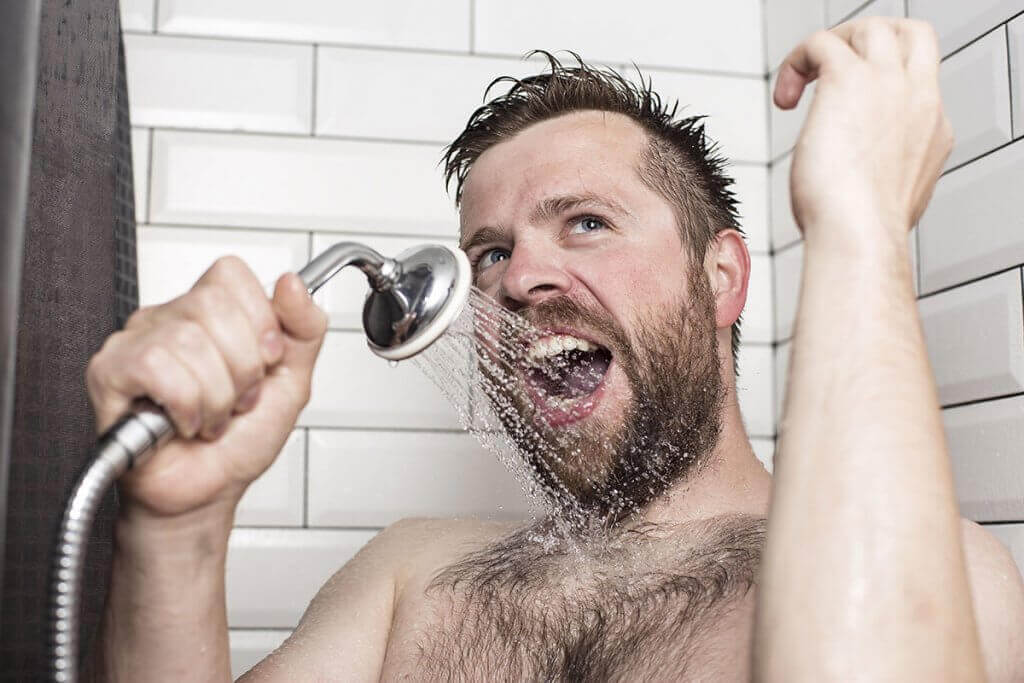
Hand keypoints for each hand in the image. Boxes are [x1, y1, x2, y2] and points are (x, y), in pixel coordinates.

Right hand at [85, 256, 327, 519]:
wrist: (207, 494)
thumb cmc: (239, 442)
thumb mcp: (292, 381)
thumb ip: (304, 329)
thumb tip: (293, 283)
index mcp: (210, 313)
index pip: (231, 274)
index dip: (259, 321)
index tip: (264, 361)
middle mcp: (169, 319)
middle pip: (214, 304)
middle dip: (242, 367)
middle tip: (236, 399)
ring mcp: (135, 341)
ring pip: (189, 340)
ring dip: (216, 396)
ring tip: (210, 417)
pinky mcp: (109, 371)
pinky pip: (157, 366)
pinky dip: (185, 405)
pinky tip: (182, 422)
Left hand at [774, 18, 952, 246]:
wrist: (859, 236)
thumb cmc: (861, 233)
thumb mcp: (885, 200)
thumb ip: (879, 176)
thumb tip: (852, 181)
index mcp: (931, 129)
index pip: (918, 82)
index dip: (883, 86)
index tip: (850, 113)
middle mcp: (918, 99)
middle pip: (909, 34)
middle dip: (868, 42)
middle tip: (831, 72)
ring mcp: (889, 84)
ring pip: (870, 28)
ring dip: (832, 46)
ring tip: (801, 84)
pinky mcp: (849, 79)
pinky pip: (821, 42)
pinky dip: (797, 61)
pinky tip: (784, 98)